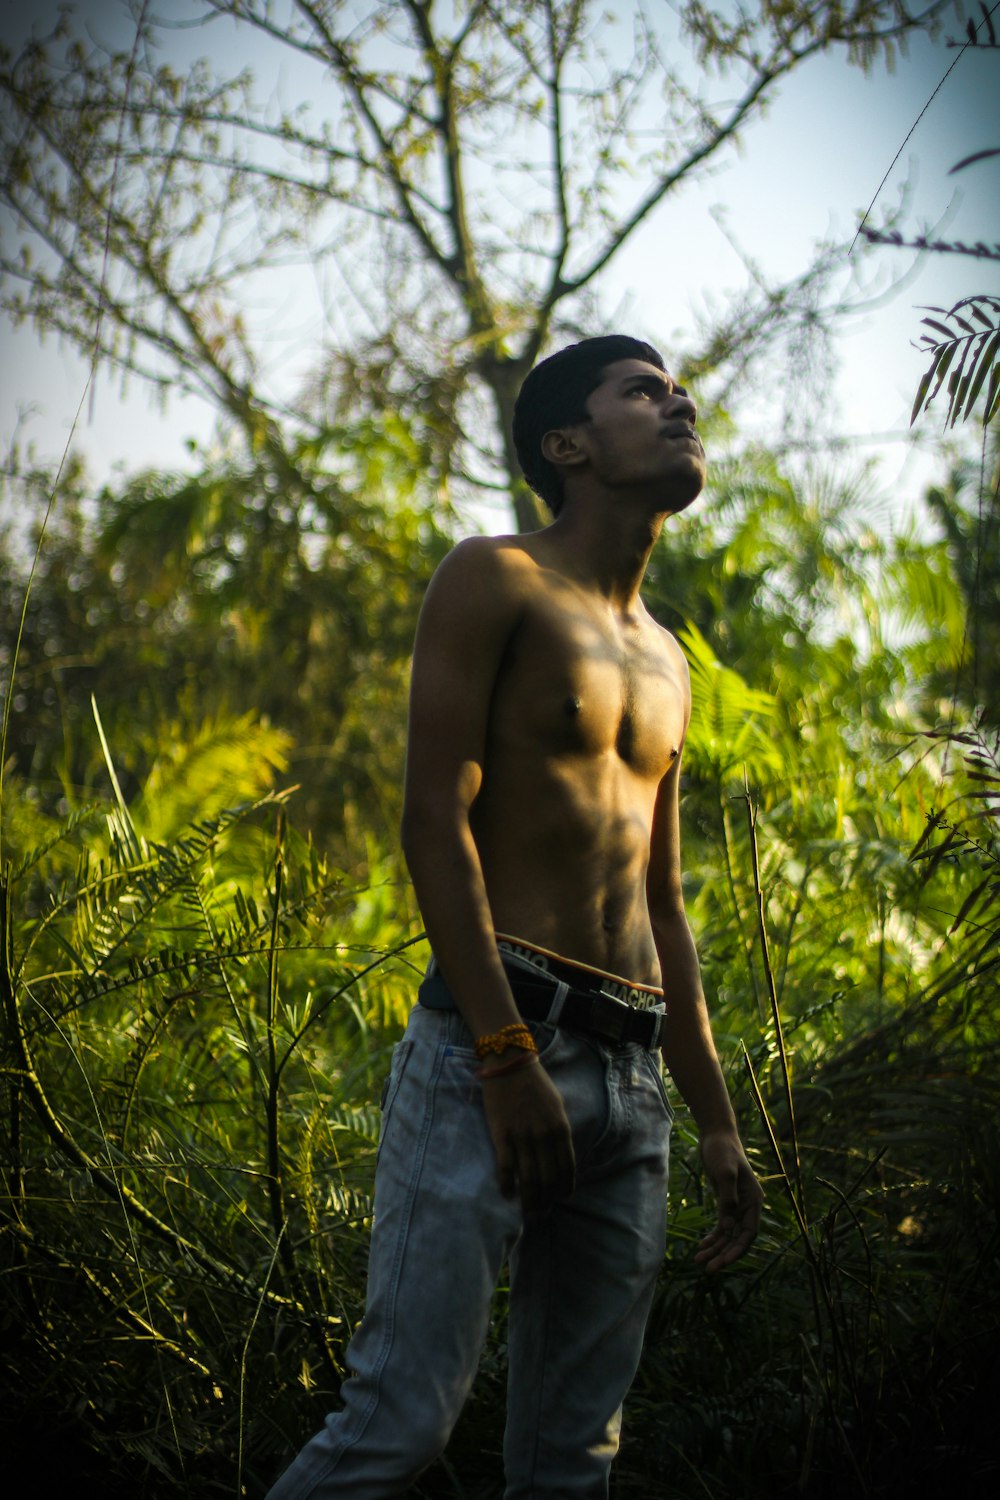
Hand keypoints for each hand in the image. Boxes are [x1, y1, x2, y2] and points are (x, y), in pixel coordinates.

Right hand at [480, 1053, 575, 1210]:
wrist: (509, 1063)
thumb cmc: (535, 1082)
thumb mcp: (557, 1105)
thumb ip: (558, 1131)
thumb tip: (559, 1156)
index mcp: (560, 1128)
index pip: (566, 1167)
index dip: (564, 1187)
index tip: (561, 1198)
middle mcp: (543, 1136)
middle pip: (548, 1178)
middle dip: (546, 1199)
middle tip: (543, 1211)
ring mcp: (522, 1137)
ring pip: (528, 1179)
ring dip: (529, 1199)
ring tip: (528, 1211)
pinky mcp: (501, 1135)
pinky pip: (506, 1168)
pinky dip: (508, 1186)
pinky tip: (508, 1195)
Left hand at [694, 1129, 762, 1271]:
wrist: (715, 1135)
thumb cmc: (722, 1150)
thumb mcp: (724, 1171)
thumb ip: (727, 1197)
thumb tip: (729, 1225)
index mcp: (753, 1200)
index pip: (749, 1233)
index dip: (738, 1250)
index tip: (724, 1262)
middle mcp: (748, 1206)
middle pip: (738, 1238)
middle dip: (724, 1255)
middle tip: (707, 1269)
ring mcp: (737, 1205)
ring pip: (728, 1235)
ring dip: (716, 1249)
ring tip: (698, 1261)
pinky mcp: (725, 1202)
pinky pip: (721, 1226)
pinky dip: (713, 1237)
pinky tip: (702, 1246)